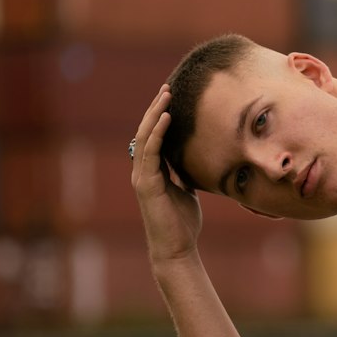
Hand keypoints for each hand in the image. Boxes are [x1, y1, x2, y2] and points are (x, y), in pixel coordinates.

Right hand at [131, 86, 201, 262]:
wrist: (177, 248)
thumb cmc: (182, 223)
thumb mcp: (186, 192)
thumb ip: (184, 176)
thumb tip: (194, 163)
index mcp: (152, 172)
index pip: (153, 137)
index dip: (160, 116)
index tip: (171, 97)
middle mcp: (143, 171)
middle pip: (146, 132)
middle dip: (156, 108)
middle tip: (167, 87)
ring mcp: (142, 177)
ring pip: (145, 138)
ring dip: (155, 114)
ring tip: (165, 95)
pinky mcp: (146, 184)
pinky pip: (150, 152)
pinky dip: (157, 133)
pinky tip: (166, 118)